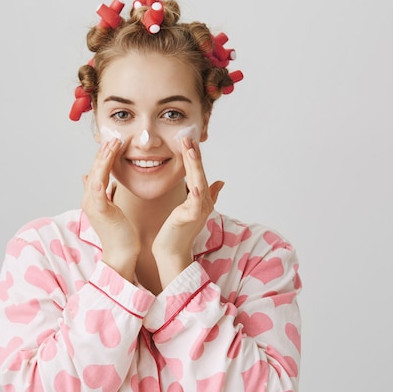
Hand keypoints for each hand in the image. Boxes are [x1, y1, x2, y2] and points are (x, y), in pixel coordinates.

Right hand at [81, 139, 139, 280]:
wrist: (121, 254)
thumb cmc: (121, 234)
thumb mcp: (111, 209)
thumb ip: (103, 193)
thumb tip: (90, 178)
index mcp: (93, 199)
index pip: (96, 172)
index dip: (103, 156)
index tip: (112, 142)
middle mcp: (89, 199)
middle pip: (94, 169)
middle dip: (103, 152)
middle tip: (113, 135)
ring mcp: (92, 203)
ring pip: (96, 173)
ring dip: (104, 156)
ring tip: (113, 142)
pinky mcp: (100, 208)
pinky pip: (99, 185)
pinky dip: (103, 170)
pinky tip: (109, 159)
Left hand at [152, 136, 223, 286]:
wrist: (171, 254)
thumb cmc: (177, 233)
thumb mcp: (191, 210)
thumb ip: (207, 196)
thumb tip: (221, 181)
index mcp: (202, 199)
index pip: (199, 173)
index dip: (196, 157)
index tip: (189, 140)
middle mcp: (204, 203)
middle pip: (201, 174)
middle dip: (195, 155)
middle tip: (188, 137)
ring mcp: (199, 210)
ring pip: (199, 183)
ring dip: (195, 165)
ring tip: (190, 149)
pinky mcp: (191, 218)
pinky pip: (195, 202)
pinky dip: (196, 191)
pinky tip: (193, 181)